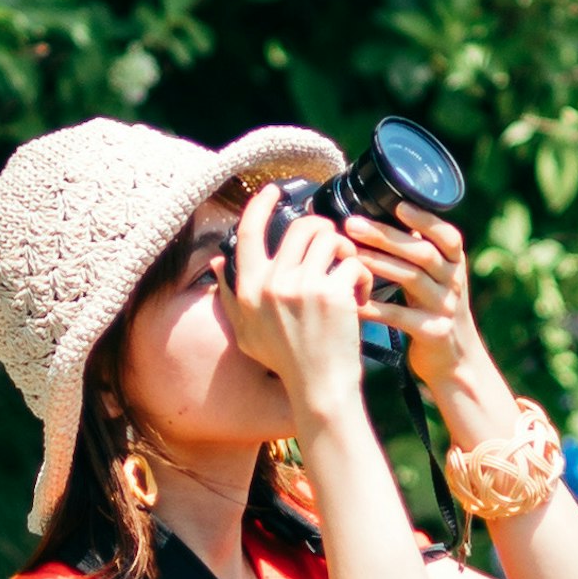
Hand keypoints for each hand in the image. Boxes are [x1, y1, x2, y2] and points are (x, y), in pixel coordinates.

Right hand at [226, 189, 378, 423]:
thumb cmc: (286, 362)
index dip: (261, 204)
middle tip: (335, 251)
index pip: (250, 232)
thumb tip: (216, 262)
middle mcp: (271, 283)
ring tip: (348, 278)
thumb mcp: (246, 332)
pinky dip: (361, 278)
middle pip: (302, 226)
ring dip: (346, 252)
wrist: (319, 388)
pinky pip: (353, 262)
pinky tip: (359, 299)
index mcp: (249, 289)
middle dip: (324, 231)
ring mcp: (302, 286)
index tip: (274, 191)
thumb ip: (230, 296)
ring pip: (331, 238)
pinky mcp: (332, 292)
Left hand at [353, 202, 490, 405]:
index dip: (424, 219)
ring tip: (350, 254)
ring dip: (378, 264)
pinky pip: (401, 317)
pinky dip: (376, 308)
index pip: (447, 236)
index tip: (397, 205)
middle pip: (423, 253)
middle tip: (353, 225)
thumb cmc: (434, 311)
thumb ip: (419, 252)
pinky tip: (354, 302)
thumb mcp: (435, 279)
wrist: (455, 361)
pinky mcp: (434, 332)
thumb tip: (389, 213)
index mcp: (454, 264)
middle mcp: (454, 283)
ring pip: (412, 279)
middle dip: (386, 236)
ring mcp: (446, 308)